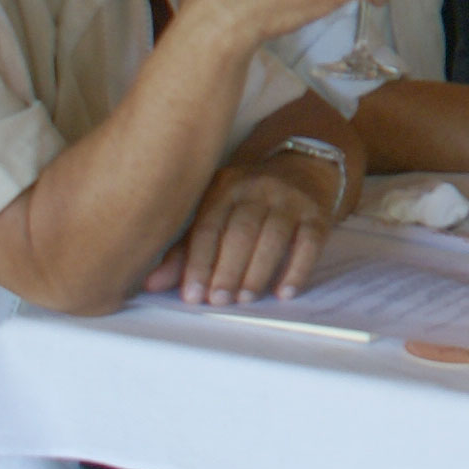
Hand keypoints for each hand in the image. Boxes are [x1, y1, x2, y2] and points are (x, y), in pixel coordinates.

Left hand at [153, 154, 339, 305]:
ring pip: (274, 235)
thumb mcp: (214, 214)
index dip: (198, 263)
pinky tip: (284, 291)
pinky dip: (297, 269)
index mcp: (224, 187)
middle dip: (228, 269)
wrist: (302, 168)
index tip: (192, 296)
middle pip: (241, 230)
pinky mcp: (317, 212)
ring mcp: (291, 198)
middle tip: (219, 300)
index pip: (208, 227)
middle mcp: (258, 188)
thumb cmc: (247, 202)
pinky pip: (309, 241)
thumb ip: (185, 250)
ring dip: (258, 271)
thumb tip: (150, 285)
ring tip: (245, 298)